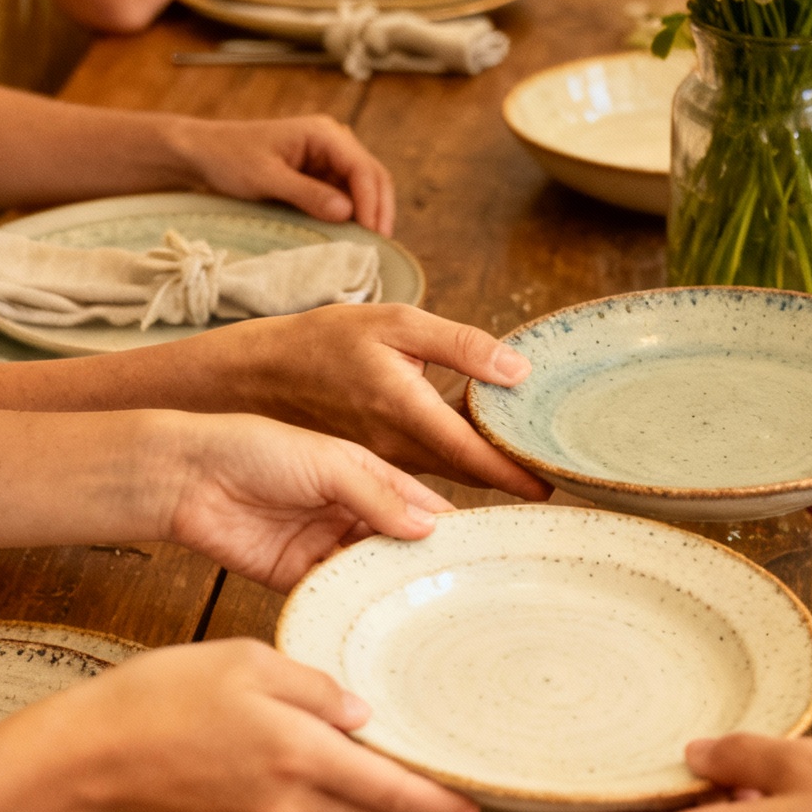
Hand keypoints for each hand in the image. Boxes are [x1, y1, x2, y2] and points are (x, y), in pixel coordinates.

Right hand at [43, 637, 479, 811]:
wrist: (85, 756)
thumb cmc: (160, 695)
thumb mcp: (247, 663)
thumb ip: (315, 687)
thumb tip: (364, 714)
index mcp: (299, 756)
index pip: (392, 792)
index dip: (438, 803)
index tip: (474, 807)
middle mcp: (288, 803)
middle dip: (414, 810)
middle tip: (451, 798)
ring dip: (367, 803)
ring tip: (391, 775)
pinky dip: (321, 800)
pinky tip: (316, 770)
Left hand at [161, 414, 453, 588]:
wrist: (188, 478)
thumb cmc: (255, 449)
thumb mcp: (328, 462)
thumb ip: (377, 495)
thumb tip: (429, 527)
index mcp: (364, 476)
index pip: (418, 504)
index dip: (447, 525)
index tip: (482, 549)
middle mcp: (349, 513)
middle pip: (399, 545)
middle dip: (425, 566)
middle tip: (463, 591)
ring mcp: (323, 547)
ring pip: (370, 574)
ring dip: (392, 589)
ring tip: (428, 611)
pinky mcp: (295, 577)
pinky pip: (334, 595)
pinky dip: (354, 605)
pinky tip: (379, 618)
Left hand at [172, 113, 396, 234]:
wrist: (204, 153)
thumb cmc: (229, 158)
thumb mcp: (266, 178)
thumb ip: (307, 193)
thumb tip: (347, 212)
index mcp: (323, 134)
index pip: (363, 169)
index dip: (372, 203)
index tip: (372, 234)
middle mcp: (332, 142)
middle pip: (373, 177)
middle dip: (379, 210)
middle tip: (380, 246)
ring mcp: (327, 159)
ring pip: (364, 188)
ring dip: (369, 214)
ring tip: (370, 246)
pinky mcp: (320, 175)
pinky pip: (346, 196)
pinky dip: (353, 216)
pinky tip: (352, 236)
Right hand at [211, 302, 548, 498]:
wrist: (257, 375)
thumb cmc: (325, 341)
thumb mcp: (396, 323)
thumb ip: (460, 345)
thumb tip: (517, 370)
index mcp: (409, 411)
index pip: (475, 457)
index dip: (517, 475)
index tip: (553, 487)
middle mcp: (398, 448)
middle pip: (470, 474)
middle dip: (511, 480)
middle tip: (555, 479)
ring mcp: (384, 461)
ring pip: (448, 475)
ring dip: (485, 473)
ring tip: (527, 466)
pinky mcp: (373, 462)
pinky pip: (424, 470)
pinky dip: (455, 465)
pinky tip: (477, 450)